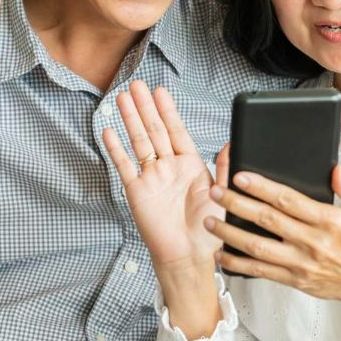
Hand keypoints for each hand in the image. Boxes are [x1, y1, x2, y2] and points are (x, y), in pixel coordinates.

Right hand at [103, 81, 221, 271]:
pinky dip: (116, 149)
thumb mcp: (222, 195)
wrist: (188, 256)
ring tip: (122, 98)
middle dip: (145, 107)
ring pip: (139, 142)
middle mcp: (169, 168)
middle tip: (136, 85)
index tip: (160, 91)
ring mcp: (151, 178)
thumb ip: (226, 168)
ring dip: (130, 120)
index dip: (168, 111)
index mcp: (190, 165)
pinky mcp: (137, 192)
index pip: (176, 131)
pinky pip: (124, 166)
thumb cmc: (208, 230)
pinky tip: (109, 131)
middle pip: (155, 130)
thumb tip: (231, 142)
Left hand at [207, 166, 340, 340]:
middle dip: (237, 204)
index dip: (261, 187)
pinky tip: (221, 254)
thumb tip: (335, 169)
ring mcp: (301, 263)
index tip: (240, 176)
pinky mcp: (294, 280)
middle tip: (215, 191)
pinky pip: (260, 271)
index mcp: (328, 221)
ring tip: (209, 221)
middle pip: (267, 220)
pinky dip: (237, 264)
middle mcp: (311, 242)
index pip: (288, 200)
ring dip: (230, 233)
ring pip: (257, 247)